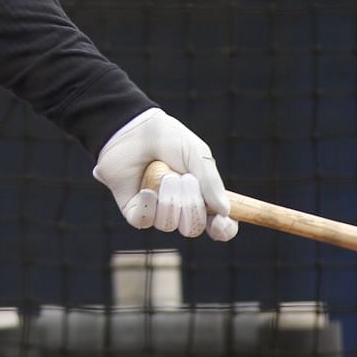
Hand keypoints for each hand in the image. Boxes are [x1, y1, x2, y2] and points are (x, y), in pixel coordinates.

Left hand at [92, 108, 236, 241]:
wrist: (132, 128)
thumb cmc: (166, 138)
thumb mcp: (196, 153)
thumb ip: (211, 181)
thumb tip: (225, 210)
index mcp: (200, 196)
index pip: (218, 226)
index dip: (223, 229)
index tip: (221, 220)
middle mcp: (179, 208)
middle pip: (193, 228)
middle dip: (191, 204)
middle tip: (185, 178)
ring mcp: (156, 210)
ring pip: (169, 224)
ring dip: (169, 199)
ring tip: (164, 175)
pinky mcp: (134, 210)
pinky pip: (144, 221)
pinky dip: (148, 206)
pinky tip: (146, 189)